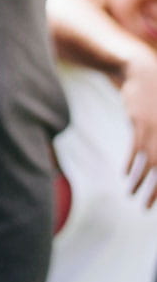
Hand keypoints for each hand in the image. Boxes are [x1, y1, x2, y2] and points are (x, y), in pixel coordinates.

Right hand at [120, 46, 156, 206]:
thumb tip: (152, 163)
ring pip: (154, 164)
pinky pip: (137, 149)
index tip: (155, 203)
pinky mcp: (142, 122)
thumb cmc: (156, 100)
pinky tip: (127, 176)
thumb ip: (155, 143)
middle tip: (148, 208)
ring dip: (143, 183)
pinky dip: (132, 164)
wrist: (142, 72)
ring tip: (134, 196)